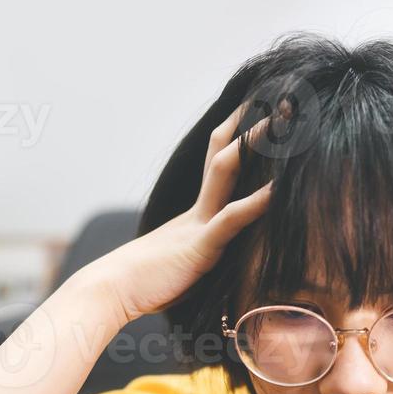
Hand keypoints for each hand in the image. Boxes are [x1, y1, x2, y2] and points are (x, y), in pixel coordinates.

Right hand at [98, 102, 273, 324]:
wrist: (110, 291)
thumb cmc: (143, 285)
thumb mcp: (180, 264)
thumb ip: (199, 253)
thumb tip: (209, 257)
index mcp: (194, 214)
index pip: (219, 164)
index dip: (239, 137)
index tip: (260, 114)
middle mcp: (197, 210)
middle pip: (223, 153)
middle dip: (250, 125)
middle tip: (280, 102)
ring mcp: (198, 224)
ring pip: (226, 171)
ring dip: (253, 145)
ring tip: (282, 122)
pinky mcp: (200, 247)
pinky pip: (231, 218)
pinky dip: (256, 203)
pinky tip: (279, 189)